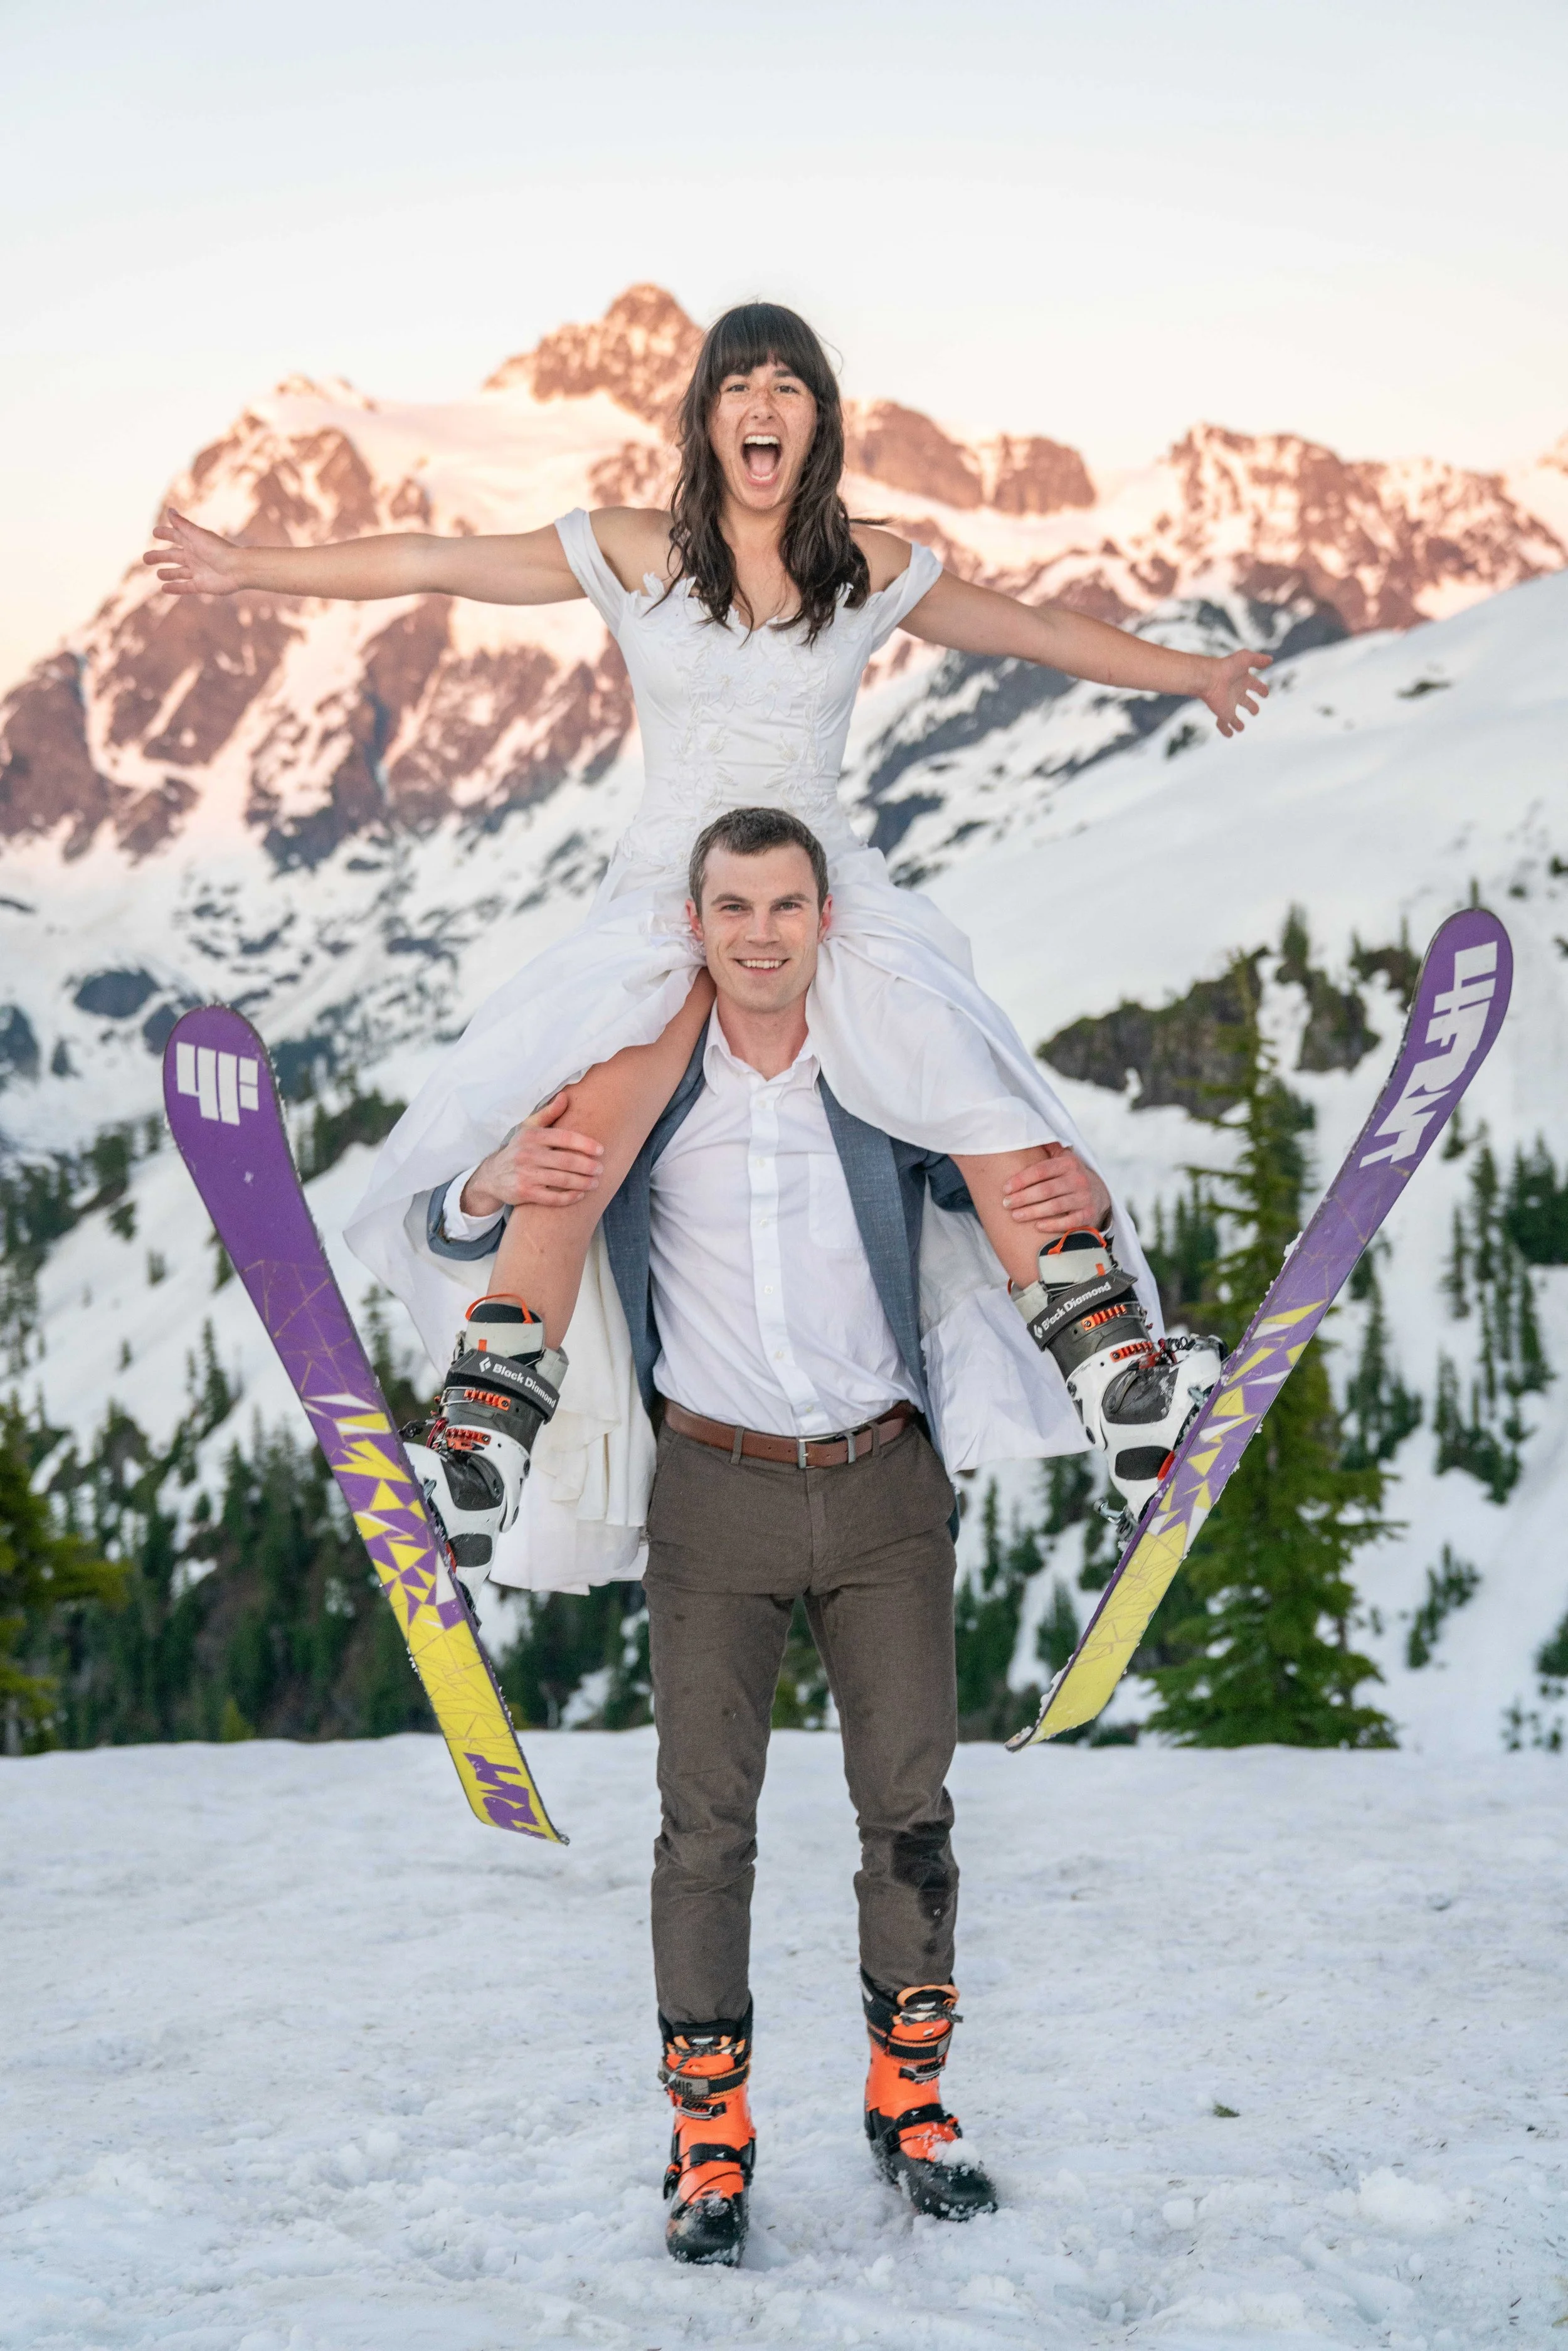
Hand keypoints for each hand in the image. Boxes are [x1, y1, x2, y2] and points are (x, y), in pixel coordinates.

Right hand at [142, 507, 246, 596]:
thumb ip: (182, 524)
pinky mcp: (201, 585)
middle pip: (173, 556)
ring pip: (179, 572)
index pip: (176, 536)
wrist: (238, 569)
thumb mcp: (197, 535)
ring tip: (158, 574)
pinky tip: (164, 588)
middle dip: (160, 556)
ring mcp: (198, 571)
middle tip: (145, 558)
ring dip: (168, 573)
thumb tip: (169, 510)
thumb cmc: (218, 549)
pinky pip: (185, 587)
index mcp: (193, 542)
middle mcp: (195, 556)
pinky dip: (175, 588)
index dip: (165, 534)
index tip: (154, 533)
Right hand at [460, 1091, 604, 1217]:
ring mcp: (525, 1174)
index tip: (600, 1150)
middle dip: (587, 1166)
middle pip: (566, 1161)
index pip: (564, 1137)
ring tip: (595, 1182)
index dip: (585, 1144)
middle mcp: (528, 1154)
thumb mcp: (528, 1128)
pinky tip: (580, 1195)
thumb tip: (565, 1096)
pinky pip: (552, 1198)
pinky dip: (569, 1197)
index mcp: (532, 1136)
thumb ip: (548, 1113)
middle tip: (600, 1169)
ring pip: (562, 1180)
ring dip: (583, 1182)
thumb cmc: (518, 1149)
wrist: (491, 1175)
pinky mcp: (524, 1193)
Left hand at [1002, 1144, 1111, 1237]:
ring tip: (1015, 1216)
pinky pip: (1069, 1221)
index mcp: (1068, 1163)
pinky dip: (1052, 1224)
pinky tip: (1037, 1226)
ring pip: (1055, 1206)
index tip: (1005, 1188)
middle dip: (1023, 1198)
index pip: (1041, 1170)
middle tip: (1006, 1204)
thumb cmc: (1068, 1175)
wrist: (1097, 1193)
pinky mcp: (1088, 1214)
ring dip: (1032, 1212)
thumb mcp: (1061, 1158)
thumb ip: (1047, 1148)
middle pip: (1046, 1190)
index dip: (1021, 1180)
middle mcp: (1078, 1179)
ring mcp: (1085, 1197)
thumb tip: (1025, 1132)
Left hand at [1201, 647, 1271, 737]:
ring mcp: (1228, 704)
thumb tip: (1270, 659)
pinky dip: (1226, 730)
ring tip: (1240, 727)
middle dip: (1251, 706)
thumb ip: (1258, 659)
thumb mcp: (1245, 658)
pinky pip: (1223, 724)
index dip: (1261, 689)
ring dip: (1237, 722)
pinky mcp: (1223, 713)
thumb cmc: (1226, 667)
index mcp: (1242, 680)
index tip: (1265, 693)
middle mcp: (1235, 693)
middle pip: (1245, 701)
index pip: (1255, 685)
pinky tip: (1230, 734)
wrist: (1209, 678)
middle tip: (1255, 711)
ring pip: (1233, 716)